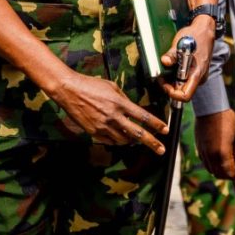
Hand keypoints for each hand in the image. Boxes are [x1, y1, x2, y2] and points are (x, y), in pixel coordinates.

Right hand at [48, 72, 168, 154]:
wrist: (69, 91)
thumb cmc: (91, 85)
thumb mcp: (112, 87)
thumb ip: (124, 99)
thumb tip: (133, 109)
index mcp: (120, 103)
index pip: (143, 117)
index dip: (156, 124)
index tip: (165, 130)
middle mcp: (113, 117)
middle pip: (137, 134)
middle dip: (152, 143)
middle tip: (162, 150)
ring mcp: (103, 126)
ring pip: (124, 140)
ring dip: (133, 141)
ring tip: (138, 140)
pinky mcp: (94, 132)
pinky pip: (110, 141)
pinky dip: (118, 141)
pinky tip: (121, 138)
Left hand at [160, 16, 215, 101]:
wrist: (205, 29)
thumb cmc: (195, 36)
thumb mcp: (180, 43)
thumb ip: (172, 54)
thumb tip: (164, 62)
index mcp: (197, 73)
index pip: (185, 95)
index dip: (172, 93)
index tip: (164, 83)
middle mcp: (200, 77)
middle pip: (183, 91)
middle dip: (171, 87)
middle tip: (162, 76)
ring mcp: (199, 74)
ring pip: (184, 85)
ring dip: (174, 81)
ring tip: (168, 69)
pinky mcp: (198, 71)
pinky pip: (186, 79)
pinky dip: (178, 76)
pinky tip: (174, 66)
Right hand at [196, 108, 234, 178]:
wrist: (210, 108)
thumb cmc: (226, 119)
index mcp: (221, 153)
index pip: (230, 174)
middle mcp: (210, 155)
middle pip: (220, 174)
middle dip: (229, 175)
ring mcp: (203, 152)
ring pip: (211, 170)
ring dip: (220, 171)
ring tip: (229, 166)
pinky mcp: (199, 148)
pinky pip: (206, 163)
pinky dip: (213, 165)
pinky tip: (219, 159)